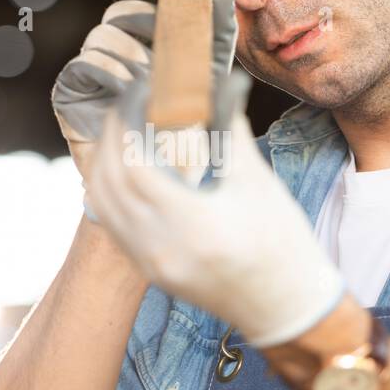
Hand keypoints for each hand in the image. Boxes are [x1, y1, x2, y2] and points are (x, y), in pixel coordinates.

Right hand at [51, 0, 236, 216]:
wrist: (158, 185)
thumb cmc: (188, 135)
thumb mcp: (209, 78)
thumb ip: (215, 32)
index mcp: (146, 46)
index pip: (142, 2)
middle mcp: (116, 52)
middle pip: (122, 12)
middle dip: (146, 22)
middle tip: (168, 42)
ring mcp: (91, 70)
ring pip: (105, 35)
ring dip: (134, 53)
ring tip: (155, 79)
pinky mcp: (70, 91)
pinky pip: (87, 63)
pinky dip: (112, 71)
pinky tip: (130, 87)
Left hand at [88, 58, 345, 349]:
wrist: (286, 307)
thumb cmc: (283, 244)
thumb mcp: (258, 182)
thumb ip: (229, 129)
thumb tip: (218, 83)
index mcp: (194, 225)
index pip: (135, 164)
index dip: (129, 121)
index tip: (141, 92)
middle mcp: (163, 249)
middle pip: (110, 181)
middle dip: (112, 135)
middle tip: (128, 104)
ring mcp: (152, 264)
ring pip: (102, 203)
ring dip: (104, 161)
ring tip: (123, 130)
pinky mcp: (149, 272)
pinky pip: (112, 224)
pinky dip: (110, 190)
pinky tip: (125, 167)